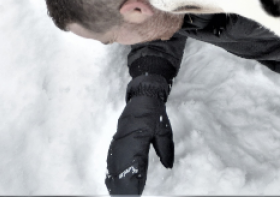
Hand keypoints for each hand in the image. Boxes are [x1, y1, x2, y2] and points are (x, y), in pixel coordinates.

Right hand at [105, 76, 173, 194]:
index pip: (135, 161)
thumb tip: (168, 165)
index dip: (134, 178)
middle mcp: (126, 137)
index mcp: (139, 135)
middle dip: (122, 182)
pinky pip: (112, 154)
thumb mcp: (164, 128)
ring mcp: (119, 136)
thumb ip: (165, 148)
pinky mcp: (117, 136)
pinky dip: (111, 168)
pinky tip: (111, 178)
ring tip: (115, 192)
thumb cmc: (155, 112)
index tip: (135, 191)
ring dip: (115, 177)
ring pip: (114, 160)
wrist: (143, 93)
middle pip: (122, 164)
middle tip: (124, 196)